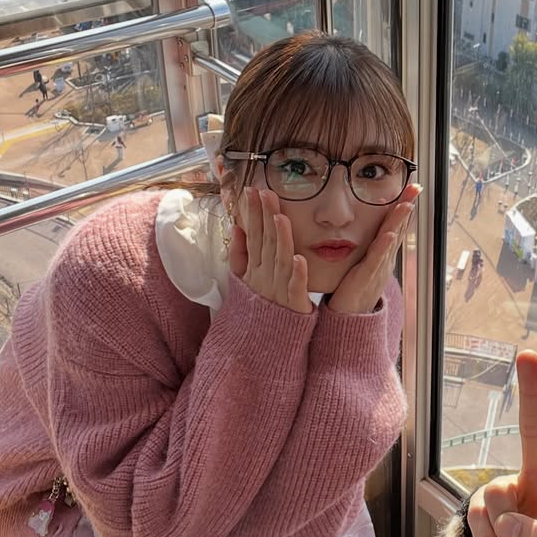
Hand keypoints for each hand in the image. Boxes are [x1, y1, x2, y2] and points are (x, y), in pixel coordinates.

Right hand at [228, 187, 311, 312]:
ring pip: (280, 260)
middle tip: (263, 192)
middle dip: (264, 217)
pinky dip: (298, 274)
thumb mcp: (242, 280)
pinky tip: (300, 258)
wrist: (262, 345)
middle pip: (265, 243)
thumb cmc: (258, 308)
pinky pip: (296, 288)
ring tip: (279, 217)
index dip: (253, 213)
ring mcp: (278, 290)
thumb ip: (239, 254)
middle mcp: (264, 277)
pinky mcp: (294, 305)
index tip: (251, 190)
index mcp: (254, 269)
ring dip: (280, 239)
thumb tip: (237, 226)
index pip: (254, 236)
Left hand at [326, 183, 421, 314]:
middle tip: (416, 188)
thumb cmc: (354, 291)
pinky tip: (390, 235)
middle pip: (398, 228)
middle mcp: (385, 258)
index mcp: (383, 253)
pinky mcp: (367, 277)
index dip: (403, 206)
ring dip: (399, 222)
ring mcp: (378, 267)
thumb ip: (370, 248)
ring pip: (391, 241)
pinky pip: (376, 260)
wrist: (351, 319)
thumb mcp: (364, 264)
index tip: (411, 188)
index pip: (395, 224)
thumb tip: (375, 232)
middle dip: (407, 207)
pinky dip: (384, 247)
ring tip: (406, 205)